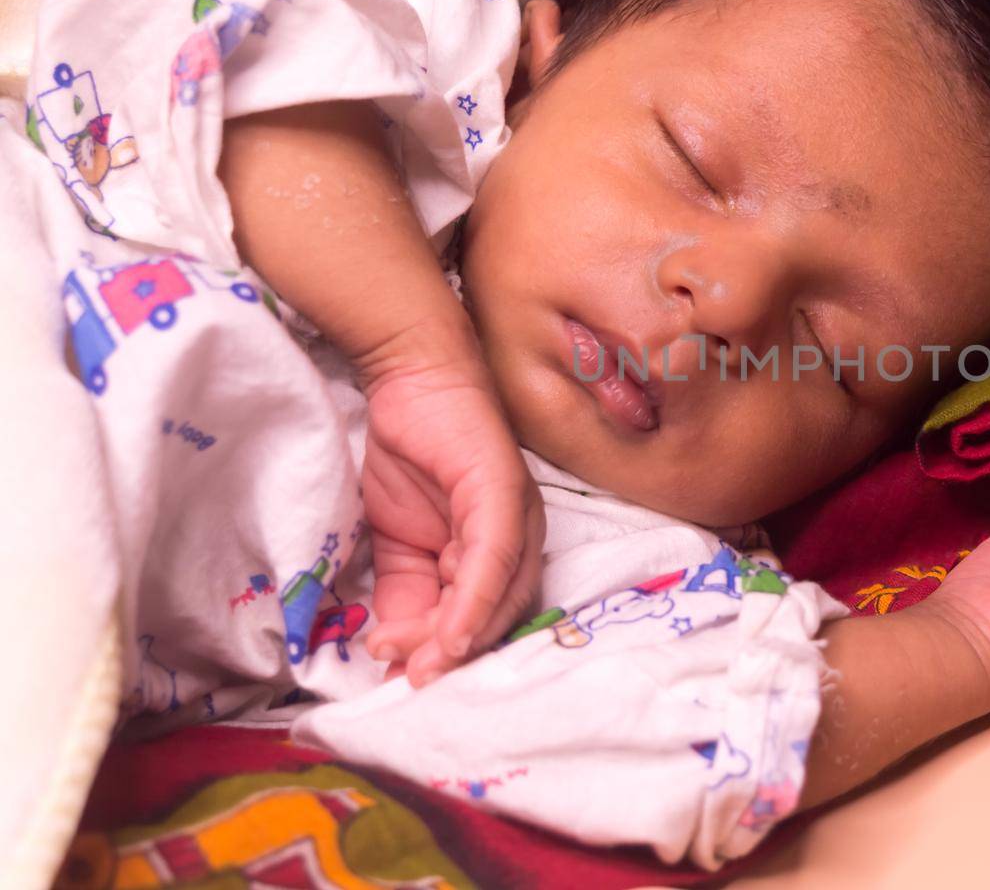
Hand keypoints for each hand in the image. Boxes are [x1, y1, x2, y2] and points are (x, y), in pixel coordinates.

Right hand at [358, 333, 543, 686]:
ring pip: (500, 596)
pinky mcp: (506, 492)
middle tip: (408, 677)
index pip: (486, 619)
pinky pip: (495, 558)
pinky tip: (449, 632)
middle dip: (453, 656)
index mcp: (500, 553)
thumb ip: (405, 594)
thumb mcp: (398, 543)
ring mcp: (520, 515)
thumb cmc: (411, 456)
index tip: (410, 681)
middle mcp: (523, 538)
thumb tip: (396, 651)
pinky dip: (474, 602)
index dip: (451, 654)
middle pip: (498, 616)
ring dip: (455, 638)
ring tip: (411, 660)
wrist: (410, 379)